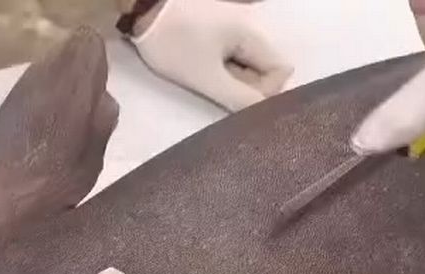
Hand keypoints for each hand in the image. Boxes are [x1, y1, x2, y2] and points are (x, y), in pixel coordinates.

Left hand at [132, 0, 293, 110]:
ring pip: (245, 64)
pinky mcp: (216, 31)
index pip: (281, 71)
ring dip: (230, 78)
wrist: (142, 9)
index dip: (265, 91)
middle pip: (263, 68)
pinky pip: (230, 56)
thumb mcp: (207, 77)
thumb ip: (240, 98)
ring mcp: (232, 28)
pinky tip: (198, 67)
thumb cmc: (174, 43)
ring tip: (203, 76)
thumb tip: (265, 112)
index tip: (236, 96)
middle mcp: (249, 29)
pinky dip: (219, 68)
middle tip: (215, 86)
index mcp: (253, 36)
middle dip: (245, 85)